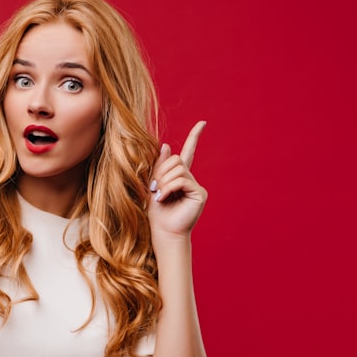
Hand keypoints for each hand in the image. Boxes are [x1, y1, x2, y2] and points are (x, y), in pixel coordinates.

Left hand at [147, 121, 207, 237]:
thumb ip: (159, 166)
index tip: (203, 123)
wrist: (163, 232)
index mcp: (180, 176)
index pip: (188, 152)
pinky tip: (163, 199)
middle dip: (161, 173)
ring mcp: (197, 186)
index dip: (195, 137)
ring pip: (178, 169)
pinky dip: (169, 188)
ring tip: (159, 196)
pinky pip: (182, 180)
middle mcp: (191, 179)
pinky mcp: (199, 194)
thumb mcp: (154, 185)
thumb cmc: (157, 213)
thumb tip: (165, 145)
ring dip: (163, 182)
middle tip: (155, 189)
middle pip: (175, 160)